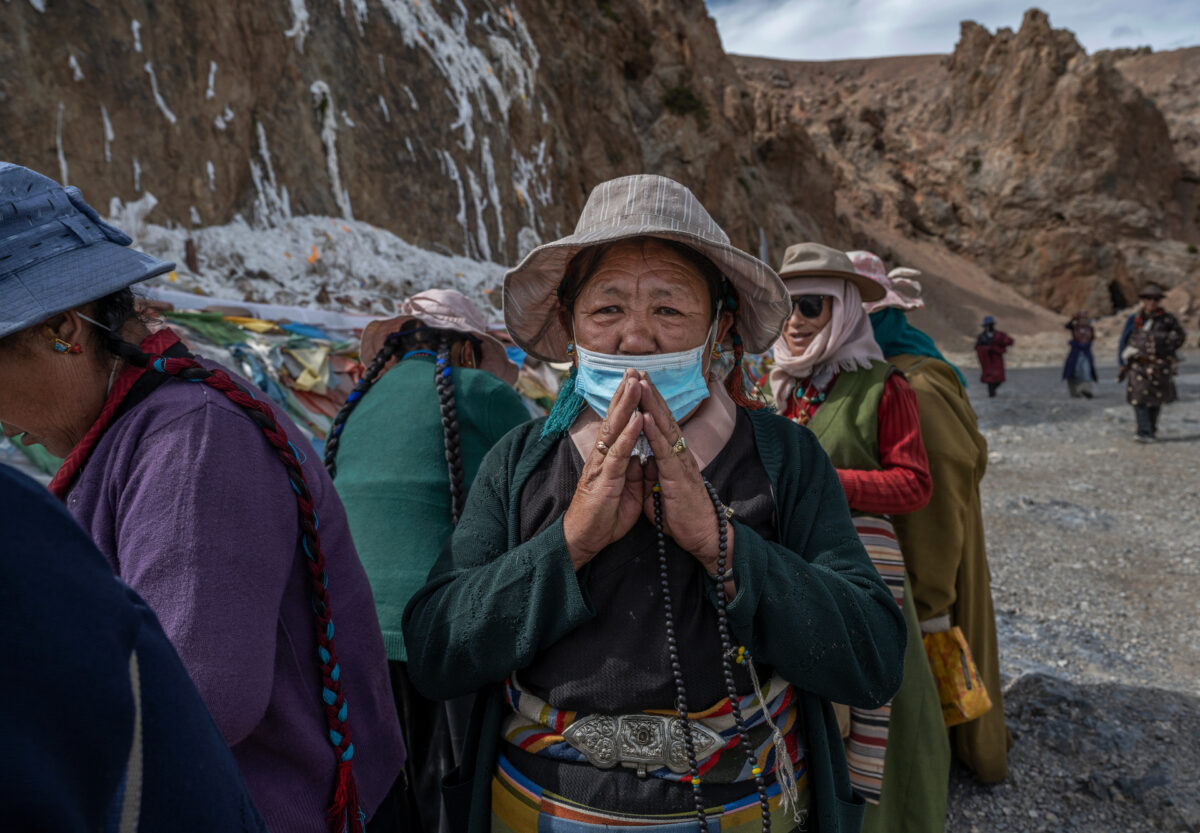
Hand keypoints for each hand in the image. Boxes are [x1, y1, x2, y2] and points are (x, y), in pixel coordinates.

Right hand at [563, 370, 645, 569]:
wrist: (585, 540)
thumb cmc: (604, 516)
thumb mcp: (628, 491)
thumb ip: (635, 471)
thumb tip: (645, 456)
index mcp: (608, 457)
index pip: (618, 423)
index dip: (626, 402)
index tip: (637, 381)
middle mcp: (601, 455)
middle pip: (614, 418)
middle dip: (625, 393)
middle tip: (635, 369)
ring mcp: (601, 465)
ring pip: (614, 428)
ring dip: (626, 405)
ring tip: (636, 383)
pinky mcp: (604, 479)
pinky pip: (618, 452)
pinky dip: (630, 434)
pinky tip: (638, 417)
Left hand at [636, 373, 734, 580]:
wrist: (703, 535)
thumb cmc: (681, 514)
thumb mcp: (658, 489)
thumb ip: (650, 472)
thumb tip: (641, 460)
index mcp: (673, 455)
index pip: (660, 422)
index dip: (650, 402)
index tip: (638, 382)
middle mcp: (679, 453)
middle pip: (663, 416)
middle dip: (650, 392)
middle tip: (638, 370)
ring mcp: (680, 462)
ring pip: (664, 426)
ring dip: (651, 403)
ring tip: (640, 383)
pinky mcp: (677, 475)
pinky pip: (663, 449)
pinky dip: (653, 431)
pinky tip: (645, 415)